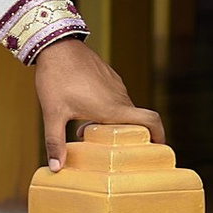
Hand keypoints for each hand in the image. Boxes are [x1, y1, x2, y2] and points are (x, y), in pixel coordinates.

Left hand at [34, 38, 166, 164]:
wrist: (55, 43)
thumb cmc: (56, 78)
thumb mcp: (53, 113)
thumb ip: (55, 141)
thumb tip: (57, 168)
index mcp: (112, 107)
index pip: (150, 120)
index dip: (159, 135)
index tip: (157, 148)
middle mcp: (119, 96)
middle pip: (136, 120)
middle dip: (128, 136)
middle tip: (115, 151)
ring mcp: (115, 84)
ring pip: (123, 108)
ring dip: (114, 122)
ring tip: (91, 133)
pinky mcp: (108, 76)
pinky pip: (115, 97)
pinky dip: (107, 109)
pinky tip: (85, 113)